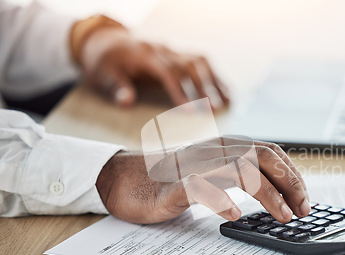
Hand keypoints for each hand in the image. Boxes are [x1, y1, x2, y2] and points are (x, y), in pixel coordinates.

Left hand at [79, 27, 228, 108]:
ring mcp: (172, 50)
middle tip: (215, 109)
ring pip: (200, 61)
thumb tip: (127, 102)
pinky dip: (214, 75)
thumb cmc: (104, 62)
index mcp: (144, 55)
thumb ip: (116, 87)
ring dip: (215, 80)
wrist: (106, 40)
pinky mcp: (177, 53)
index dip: (179, 91)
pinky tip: (225, 90)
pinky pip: (200, 61)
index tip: (190, 111)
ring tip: (228, 100)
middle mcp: (162, 50)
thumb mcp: (103, 74)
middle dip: (204, 87)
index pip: (167, 72)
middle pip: (189, 65)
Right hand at [96, 138, 309, 223]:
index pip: (271, 152)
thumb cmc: (173, 178)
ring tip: (282, 216)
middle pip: (263, 157)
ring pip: (240, 170)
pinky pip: (203, 189)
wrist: (127, 178)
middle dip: (290, 184)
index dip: (293, 175)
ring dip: (268, 194)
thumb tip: (277, 191)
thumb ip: (239, 171)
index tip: (305, 199)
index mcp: (226, 145)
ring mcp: (196, 165)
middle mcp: (215, 150)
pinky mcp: (176, 184)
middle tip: (302, 210)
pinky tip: (235, 216)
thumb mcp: (212, 168)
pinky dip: (222, 201)